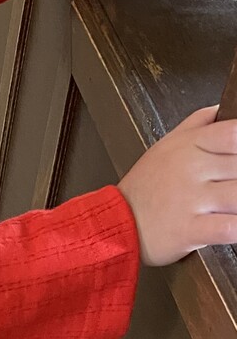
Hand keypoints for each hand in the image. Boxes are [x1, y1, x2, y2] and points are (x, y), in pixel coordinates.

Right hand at [118, 107, 236, 266]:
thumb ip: (197, 123)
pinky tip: (236, 225)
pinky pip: (226, 228)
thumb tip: (221, 109)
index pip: (234, 133)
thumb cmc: (142, 189)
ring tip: (232, 203)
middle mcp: (191, 170)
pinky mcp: (188, 230)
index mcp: (190, 147)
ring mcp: (190, 200)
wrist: (113, 224)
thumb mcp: (164, 145)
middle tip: (230, 182)